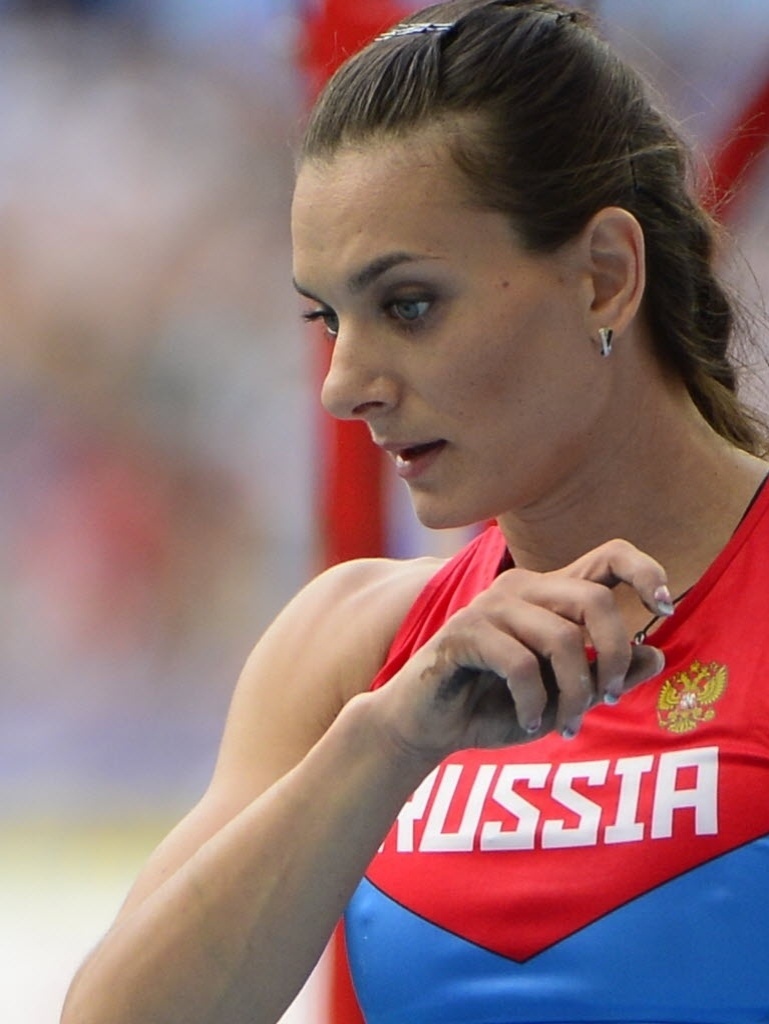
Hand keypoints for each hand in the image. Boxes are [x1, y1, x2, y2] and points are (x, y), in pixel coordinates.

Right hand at [378, 539, 668, 764]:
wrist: (428, 725)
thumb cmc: (496, 705)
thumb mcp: (564, 696)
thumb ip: (607, 675)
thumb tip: (657, 654)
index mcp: (550, 593)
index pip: (609, 555)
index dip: (646, 572)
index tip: (665, 609)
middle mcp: (523, 587)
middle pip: (595, 600)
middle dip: (613, 656)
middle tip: (610, 698)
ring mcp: (492, 605)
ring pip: (563, 639)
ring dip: (574, 694)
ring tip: (566, 724)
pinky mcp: (466, 631)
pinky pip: (522, 665)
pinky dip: (535, 703)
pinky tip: (528, 720)